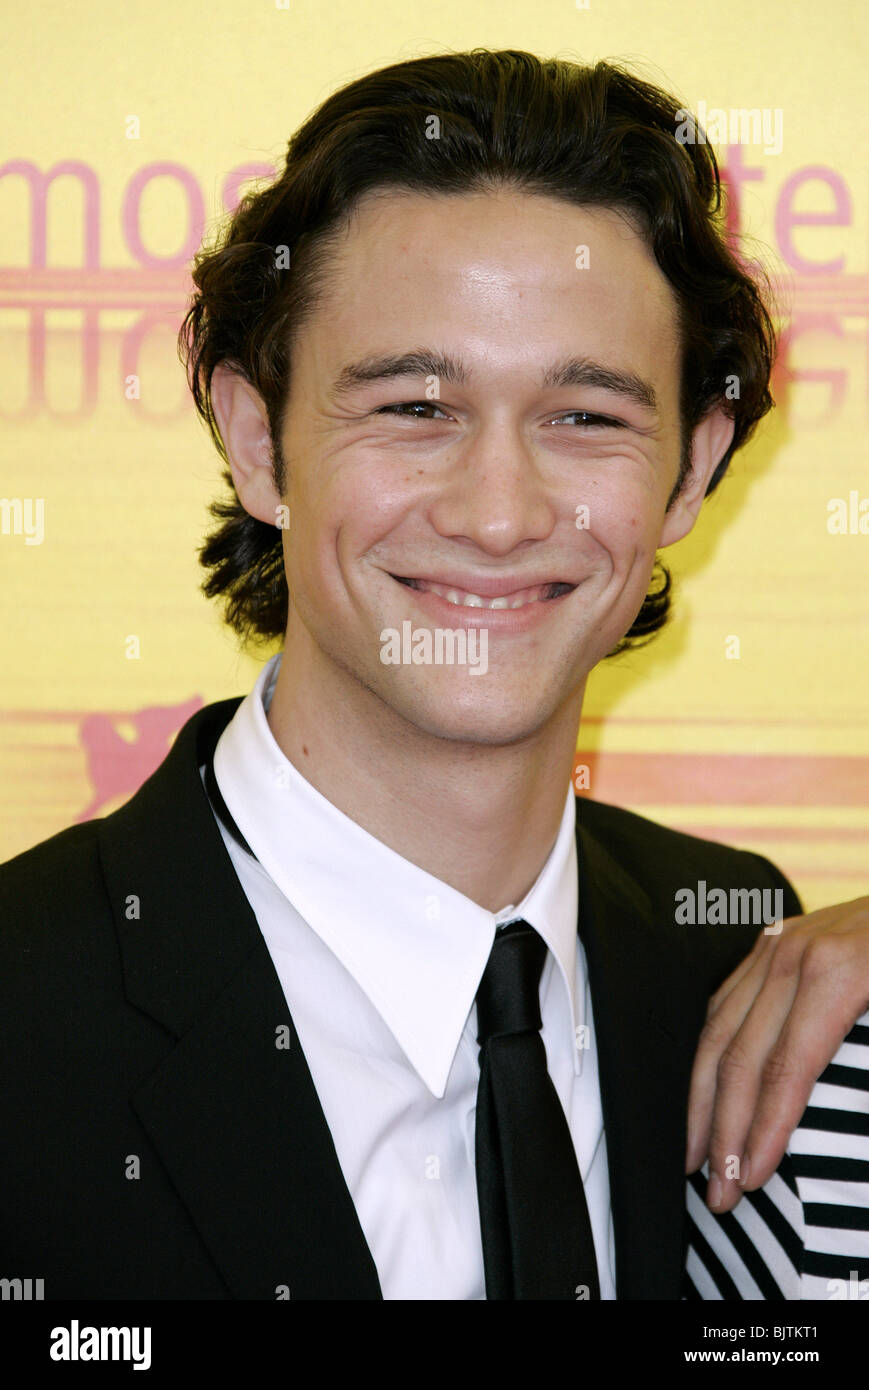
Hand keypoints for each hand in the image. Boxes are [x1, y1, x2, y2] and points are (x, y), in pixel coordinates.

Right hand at [685, 895, 868, 1211]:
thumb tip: (863, 1123)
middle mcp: (793, 955)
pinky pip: (725, 1001)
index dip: (764, 1132)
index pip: (785, 1070)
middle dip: (723, 1132)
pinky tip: (707, 1094)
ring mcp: (778, 943)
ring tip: (696, 1157)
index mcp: (837, 973)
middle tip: (716, 1196)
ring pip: (717, 1029)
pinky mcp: (773, 939)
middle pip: (739, 1056)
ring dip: (703, 1101)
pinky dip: (710, 1054)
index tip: (750, 1183)